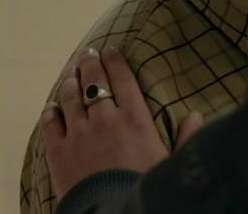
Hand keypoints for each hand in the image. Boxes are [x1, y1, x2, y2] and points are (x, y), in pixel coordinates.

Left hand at [40, 46, 202, 198]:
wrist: (113, 212)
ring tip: (70, 73)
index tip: (110, 49)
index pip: (123, 79)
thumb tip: (197, 115)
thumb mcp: (172, 162)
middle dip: (90, 64)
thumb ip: (186, 137)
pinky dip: (51, 111)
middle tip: (87, 54)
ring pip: (70, 97)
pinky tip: (52, 106)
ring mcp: (79, 134)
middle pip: (93, 82)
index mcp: (135, 118)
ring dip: (69, 82)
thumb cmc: (144, 187)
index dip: (115, 61)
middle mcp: (105, 119)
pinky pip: (50, 123)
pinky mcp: (58, 152)